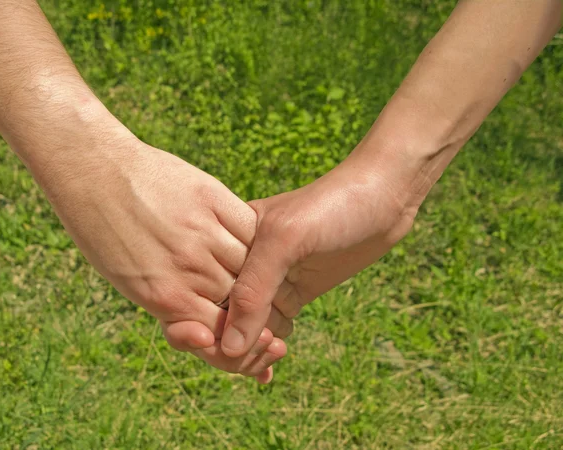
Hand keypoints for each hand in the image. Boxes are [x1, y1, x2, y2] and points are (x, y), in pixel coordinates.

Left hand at [39, 132, 291, 381]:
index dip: (239, 333)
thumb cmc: (104, 231)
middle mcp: (186, 267)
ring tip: (261, 265)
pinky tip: (254, 236)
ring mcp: (201, 231)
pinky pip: (249, 227)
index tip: (250, 326)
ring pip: (251, 263)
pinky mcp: (211, 198)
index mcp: (162, 295)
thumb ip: (170, 301)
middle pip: (240, 299)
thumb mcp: (129, 279)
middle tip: (264, 297)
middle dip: (256, 304)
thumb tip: (206, 321)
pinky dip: (255, 236)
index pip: (219, 330)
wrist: (93, 171)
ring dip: (259, 269)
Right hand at [220, 146, 417, 356]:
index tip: (226, 348)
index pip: (204, 295)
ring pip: (249, 327)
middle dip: (238, 343)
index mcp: (228, 242)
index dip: (210, 327)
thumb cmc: (332, 207)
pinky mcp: (295, 291)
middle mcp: (244, 263)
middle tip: (268, 350)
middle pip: (223, 317)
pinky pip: (274, 326)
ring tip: (276, 352)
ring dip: (257, 348)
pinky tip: (274, 362)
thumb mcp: (286, 240)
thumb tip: (228, 347)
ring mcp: (271, 279)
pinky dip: (271, 345)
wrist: (382, 198)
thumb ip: (253, 289)